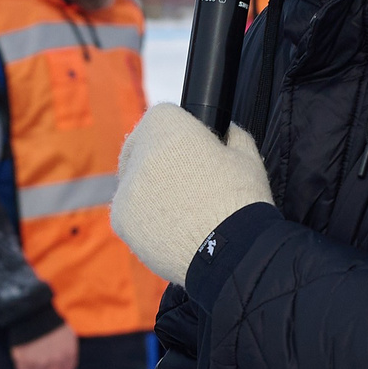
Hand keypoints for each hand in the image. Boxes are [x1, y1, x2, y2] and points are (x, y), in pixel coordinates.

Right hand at [10, 322, 79, 368]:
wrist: (33, 310)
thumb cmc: (50, 318)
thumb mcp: (67, 333)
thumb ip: (66, 352)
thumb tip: (60, 363)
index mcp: (68, 354)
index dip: (58, 367)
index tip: (53, 363)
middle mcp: (54, 361)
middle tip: (40, 358)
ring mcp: (38, 362)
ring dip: (33, 366)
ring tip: (30, 352)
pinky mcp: (23, 360)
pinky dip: (22, 363)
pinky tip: (23, 353)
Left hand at [111, 105, 272, 284]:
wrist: (232, 253)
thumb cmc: (243, 202)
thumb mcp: (247, 156)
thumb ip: (231, 134)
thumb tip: (226, 130)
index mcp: (170, 128)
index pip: (163, 115)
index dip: (178, 131)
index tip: (190, 149)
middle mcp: (142, 153)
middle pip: (141, 146)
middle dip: (158, 157)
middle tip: (183, 180)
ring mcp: (127, 188)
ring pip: (133, 180)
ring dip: (150, 189)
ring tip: (182, 211)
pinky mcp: (121, 219)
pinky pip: (129, 211)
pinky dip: (144, 217)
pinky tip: (171, 227)